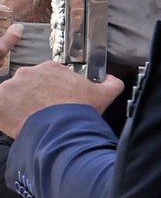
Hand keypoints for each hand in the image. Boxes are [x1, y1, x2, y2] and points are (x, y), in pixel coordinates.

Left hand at [0, 61, 124, 137]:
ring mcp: (12, 86)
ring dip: (20, 105)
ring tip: (31, 119)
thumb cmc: (79, 110)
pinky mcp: (1, 101)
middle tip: (43, 111)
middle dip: (34, 96)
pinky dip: (7, 114)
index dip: (53, 89)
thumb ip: (111, 83)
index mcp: (51, 68)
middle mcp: (29, 72)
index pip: (48, 76)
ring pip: (14, 95)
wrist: (61, 129)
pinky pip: (2, 107)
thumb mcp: (104, 94)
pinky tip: (18, 123)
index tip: (56, 100)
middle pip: (29, 84)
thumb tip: (113, 79)